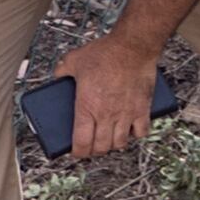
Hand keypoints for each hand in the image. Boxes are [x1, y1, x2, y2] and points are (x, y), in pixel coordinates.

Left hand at [54, 35, 158, 161]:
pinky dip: (136, 135)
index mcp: (87, 107)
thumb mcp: (74, 60)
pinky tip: (130, 130)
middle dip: (95, 151)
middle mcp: (106, 115)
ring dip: (113, 145)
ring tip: (109, 139)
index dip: (78, 152)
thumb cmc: (104, 53)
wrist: (132, 47)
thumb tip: (57, 76)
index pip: (82, 142)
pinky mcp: (142, 109)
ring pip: (120, 143)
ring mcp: (126, 114)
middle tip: (92, 146)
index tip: (76, 152)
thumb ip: (62, 71)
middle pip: (101, 147)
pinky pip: (141, 132)